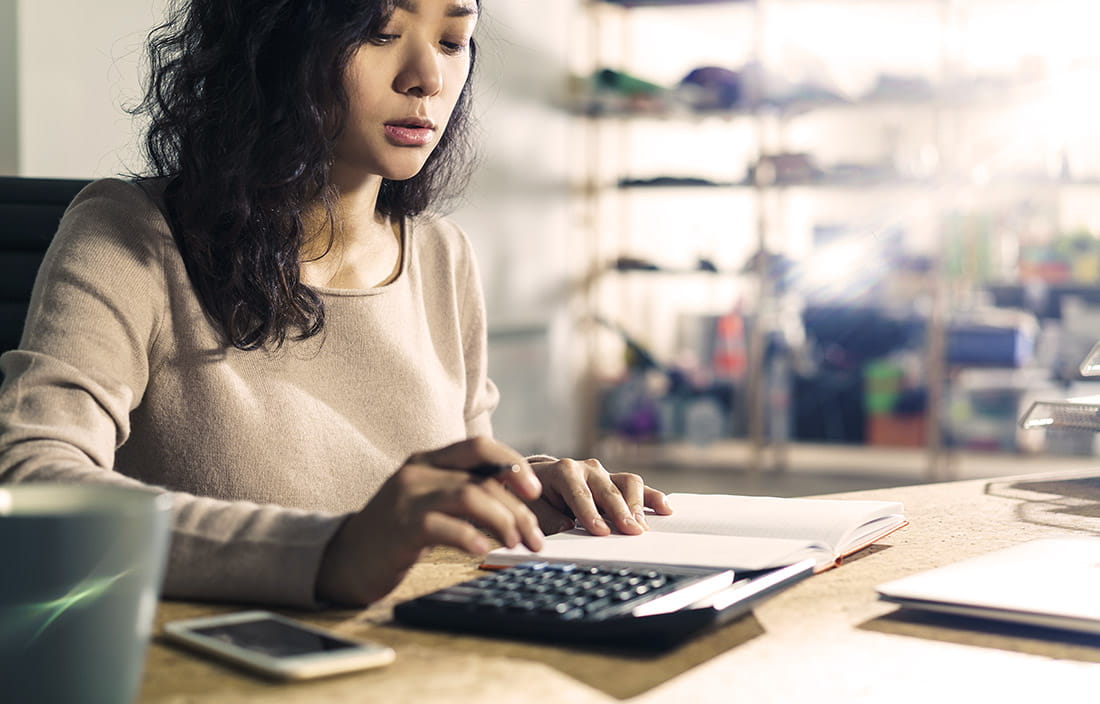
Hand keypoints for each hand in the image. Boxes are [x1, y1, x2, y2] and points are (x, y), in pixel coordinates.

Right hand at [315, 436, 543, 605]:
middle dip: (518, 510)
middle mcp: (418, 472)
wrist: (344, 560)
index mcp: (428, 460)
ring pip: (470, 496)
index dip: (513, 465)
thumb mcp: (430, 501)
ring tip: (516, 545)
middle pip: (482, 479)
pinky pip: (445, 526)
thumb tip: (519, 499)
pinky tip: (484, 551)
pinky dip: (471, 538)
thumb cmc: (396, 533)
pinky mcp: (400, 527)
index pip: (480, 447)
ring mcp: (407, 498)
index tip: (536, 493)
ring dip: (503, 522)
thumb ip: (463, 490)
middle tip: (536, 538)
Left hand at [525, 457, 671, 536]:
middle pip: (608, 490)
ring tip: (643, 527)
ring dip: (637, 505)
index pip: (579, 494)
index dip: (590, 513)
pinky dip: (653, 497)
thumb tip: (567, 526)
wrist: (537, 480)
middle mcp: (588, 468)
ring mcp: (606, 474)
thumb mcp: (529, 506)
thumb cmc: (533, 496)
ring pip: (628, 484)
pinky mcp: (617, 482)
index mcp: (563, 471)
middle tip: (630, 532)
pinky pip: (639, 487)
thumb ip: (545, 516)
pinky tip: (665, 510)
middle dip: (620, 512)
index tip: (600, 531)